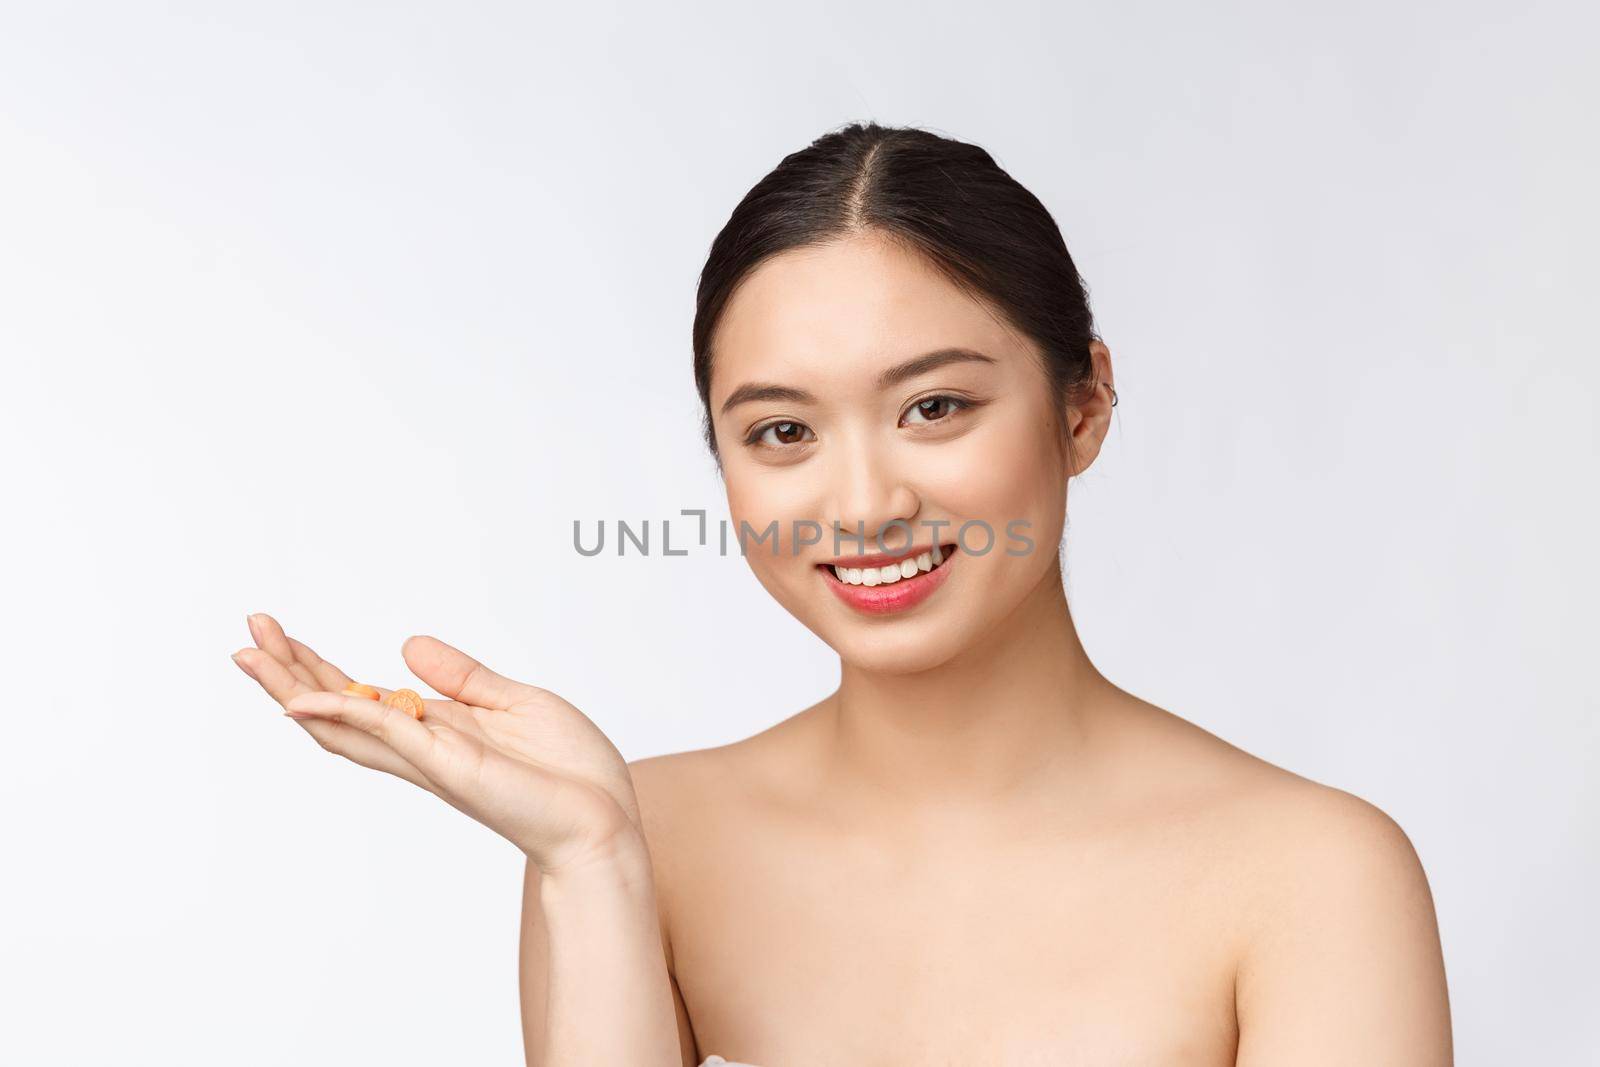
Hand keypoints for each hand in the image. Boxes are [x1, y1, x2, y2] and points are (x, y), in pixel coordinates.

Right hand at [232, 613, 644, 874]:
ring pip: (343, 725)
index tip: (280, 634)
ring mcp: (430, 759)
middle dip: (289, 672)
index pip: (363, 697)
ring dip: (295, 689)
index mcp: (437, 730)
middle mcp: (422, 748)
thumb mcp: (515, 703)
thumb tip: (408, 644)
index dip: (319, 668)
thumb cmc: (571, 773)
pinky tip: (303, 699)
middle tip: (247, 633)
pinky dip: (344, 714)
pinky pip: (388, 734)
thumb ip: (463, 677)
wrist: (604, 820)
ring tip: (251, 656)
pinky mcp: (450, 766)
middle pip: (337, 711)